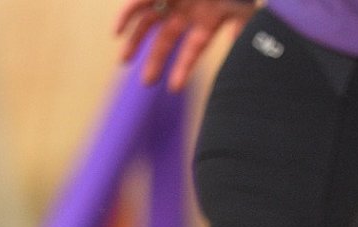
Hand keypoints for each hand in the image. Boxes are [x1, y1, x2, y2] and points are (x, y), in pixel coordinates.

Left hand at [115, 0, 254, 91]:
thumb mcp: (240, 11)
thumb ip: (240, 29)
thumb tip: (239, 48)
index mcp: (207, 20)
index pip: (193, 49)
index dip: (183, 68)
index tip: (173, 88)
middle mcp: (187, 12)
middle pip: (167, 40)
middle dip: (156, 61)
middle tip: (148, 83)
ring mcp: (171, 0)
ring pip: (148, 24)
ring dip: (135, 43)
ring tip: (124, 62)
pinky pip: (137, 4)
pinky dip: (126, 16)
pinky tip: (116, 33)